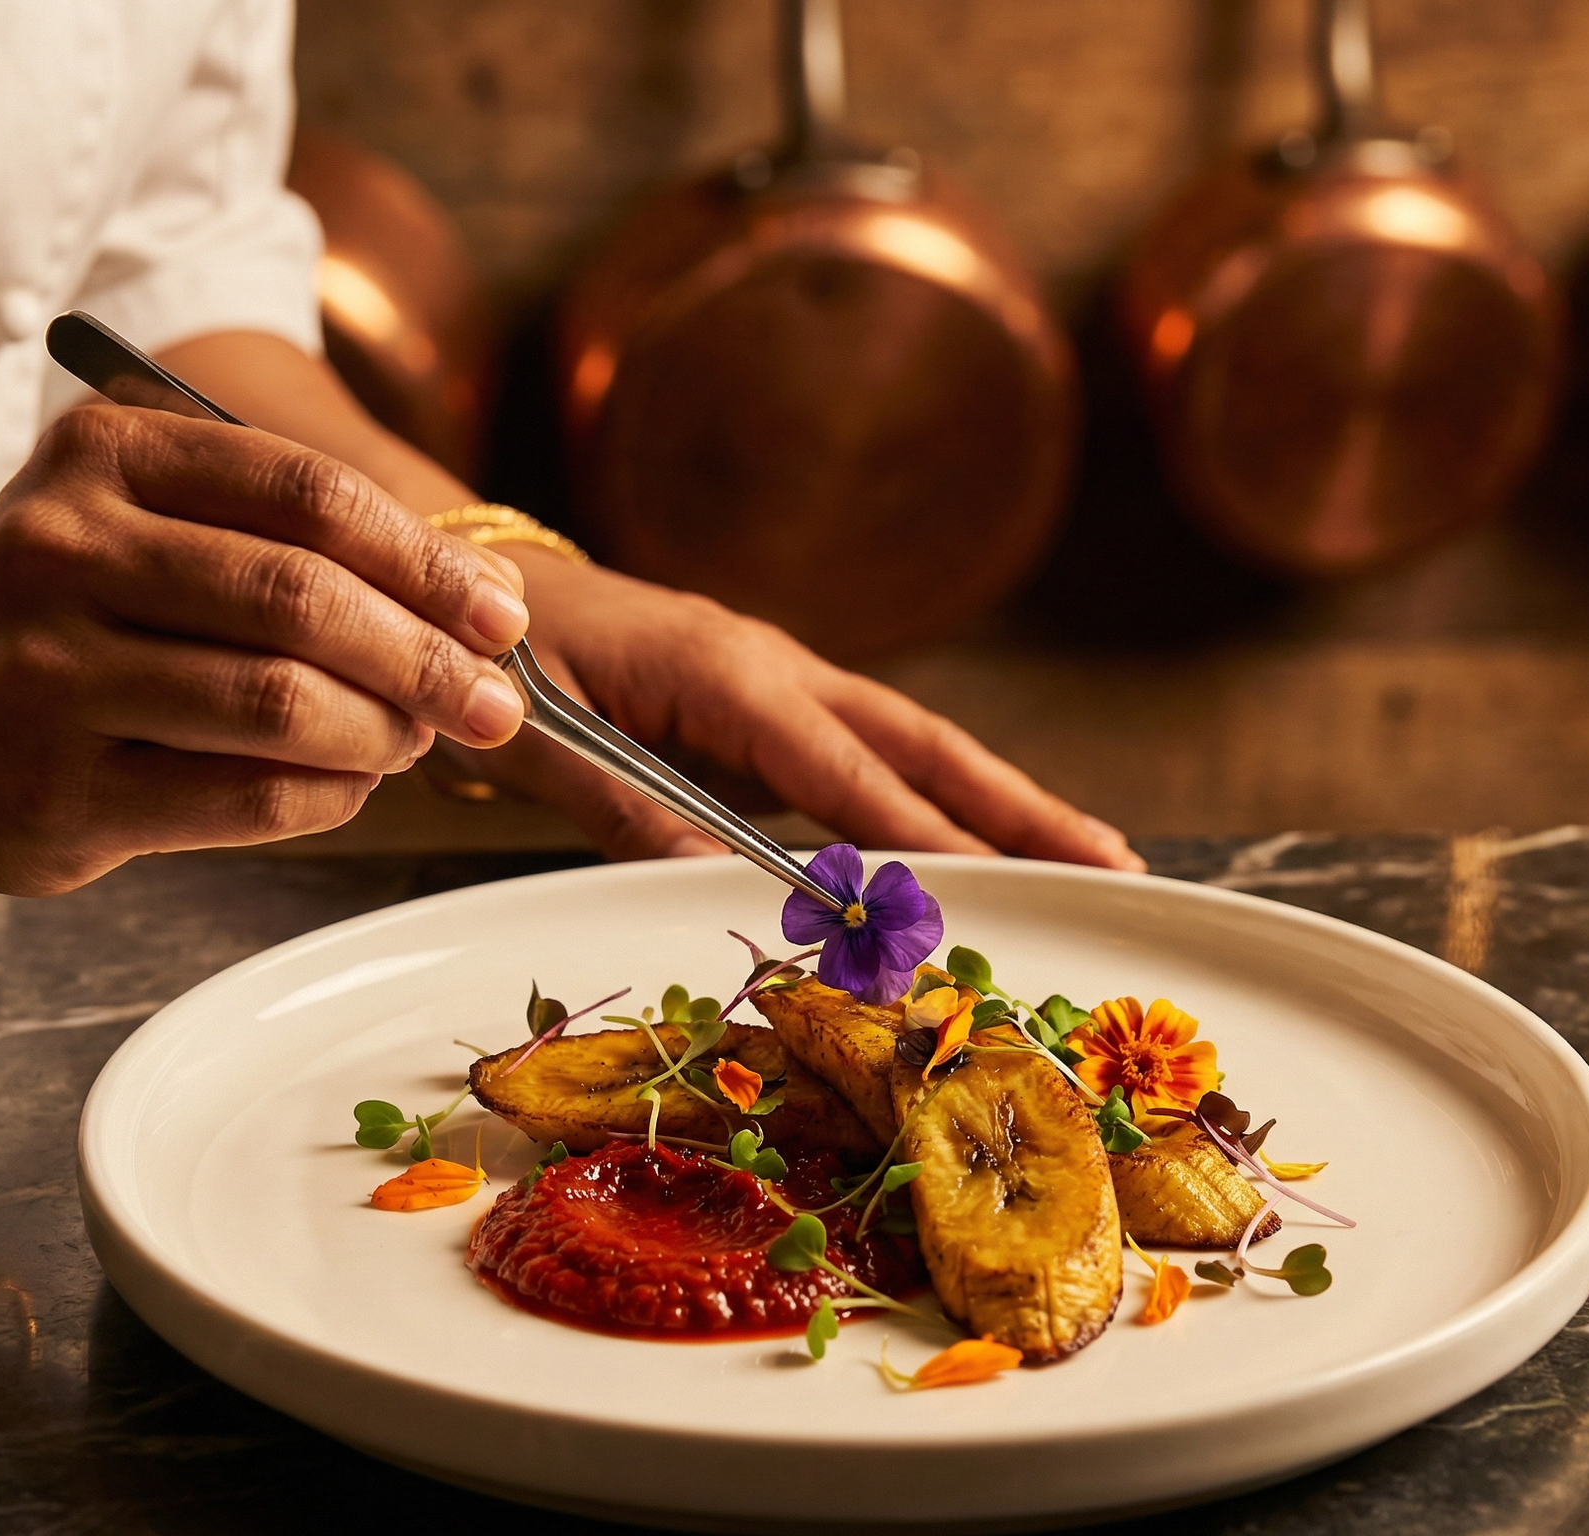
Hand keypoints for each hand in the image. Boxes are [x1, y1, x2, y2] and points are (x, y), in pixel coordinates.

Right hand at [0, 404, 530, 894]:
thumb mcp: (160, 524)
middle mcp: (62, 548)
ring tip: (416, 739)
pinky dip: (329, 794)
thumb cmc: (79, 614)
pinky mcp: (60, 790)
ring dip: (383, 733)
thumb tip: (489, 598)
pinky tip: (350, 782)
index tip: (499, 612)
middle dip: (425, 656)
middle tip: (494, 702)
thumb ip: (305, 541)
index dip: (427, 557)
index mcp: (103, 454)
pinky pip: (248, 797)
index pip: (309, 495)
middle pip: (301, 599)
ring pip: (281, 704)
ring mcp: (50, 673)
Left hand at [439, 557, 1145, 870]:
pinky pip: (878, 751)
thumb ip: (630, 815)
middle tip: (1115, 862)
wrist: (474, 588)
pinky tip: (984, 841)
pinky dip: (944, 795)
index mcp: (724, 673)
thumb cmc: (503, 663)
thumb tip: (723, 894)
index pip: (847, 768)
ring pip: (917, 743)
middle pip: (924, 742)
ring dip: (1005, 800)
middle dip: (1023, 806)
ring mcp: (783, 677)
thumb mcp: (545, 742)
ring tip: (1091, 856)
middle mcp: (776, 666)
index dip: (924, 836)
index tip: (999, 888)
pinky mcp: (774, 698)